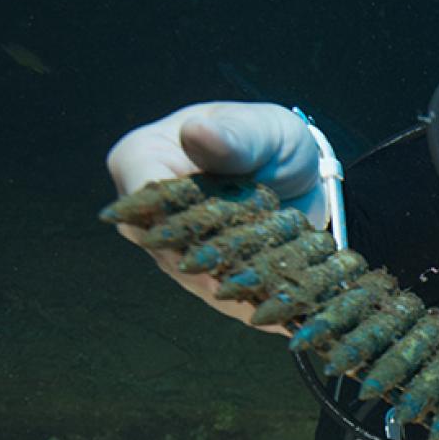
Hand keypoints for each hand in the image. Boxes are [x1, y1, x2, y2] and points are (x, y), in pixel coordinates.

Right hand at [106, 101, 325, 328]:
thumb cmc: (267, 138)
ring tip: (273, 297)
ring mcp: (169, 247)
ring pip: (193, 278)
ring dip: (233, 289)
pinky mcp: (197, 274)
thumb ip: (233, 135)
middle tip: (252, 277)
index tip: (212, 242)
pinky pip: (219, 294)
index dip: (174, 223)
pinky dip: (249, 301)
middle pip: (165, 246)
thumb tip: (198, 131)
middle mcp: (146, 209)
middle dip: (210, 265)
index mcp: (142, 158)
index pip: (144, 198)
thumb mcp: (261, 130)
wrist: (296, 172)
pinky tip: (279, 310)